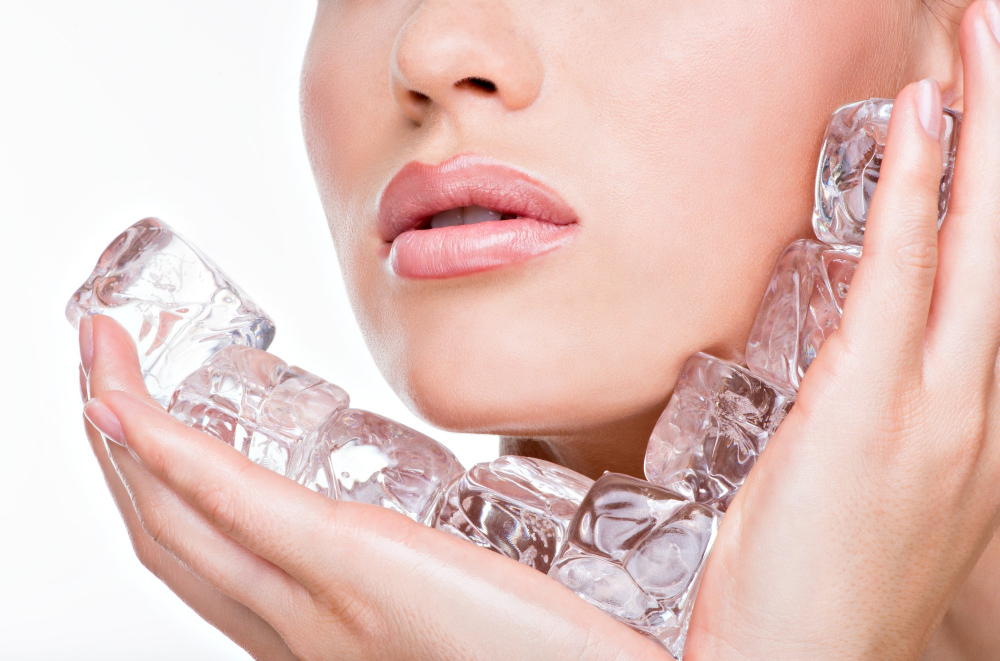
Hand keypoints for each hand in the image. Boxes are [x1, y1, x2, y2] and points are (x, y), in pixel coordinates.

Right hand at [78, 314, 666, 660]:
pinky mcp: (359, 568)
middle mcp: (307, 627)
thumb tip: (546, 499)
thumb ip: (479, 565)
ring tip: (101, 361)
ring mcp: (322, 606)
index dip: (154, 488)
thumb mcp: (489, 612)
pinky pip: (233, 505)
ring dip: (126, 439)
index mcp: (337, 627)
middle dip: (117, 451)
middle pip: (173, 538)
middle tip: (99, 368)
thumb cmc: (569, 659)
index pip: (213, 559)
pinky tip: (131, 403)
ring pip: (181, 524)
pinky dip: (168, 451)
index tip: (135, 414)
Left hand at [687, 3, 999, 658]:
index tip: (981, 122)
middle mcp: (972, 409)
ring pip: (973, 247)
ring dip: (973, 139)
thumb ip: (884, 423)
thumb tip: (868, 365)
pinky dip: (915, 196)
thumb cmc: (822, 602)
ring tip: (975, 50)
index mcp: (968, 429)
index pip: (988, 284)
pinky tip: (922, 124)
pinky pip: (899, 281)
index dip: (990, 195)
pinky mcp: (871, 412)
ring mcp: (933, 410)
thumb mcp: (869, 501)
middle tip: (998, 41)